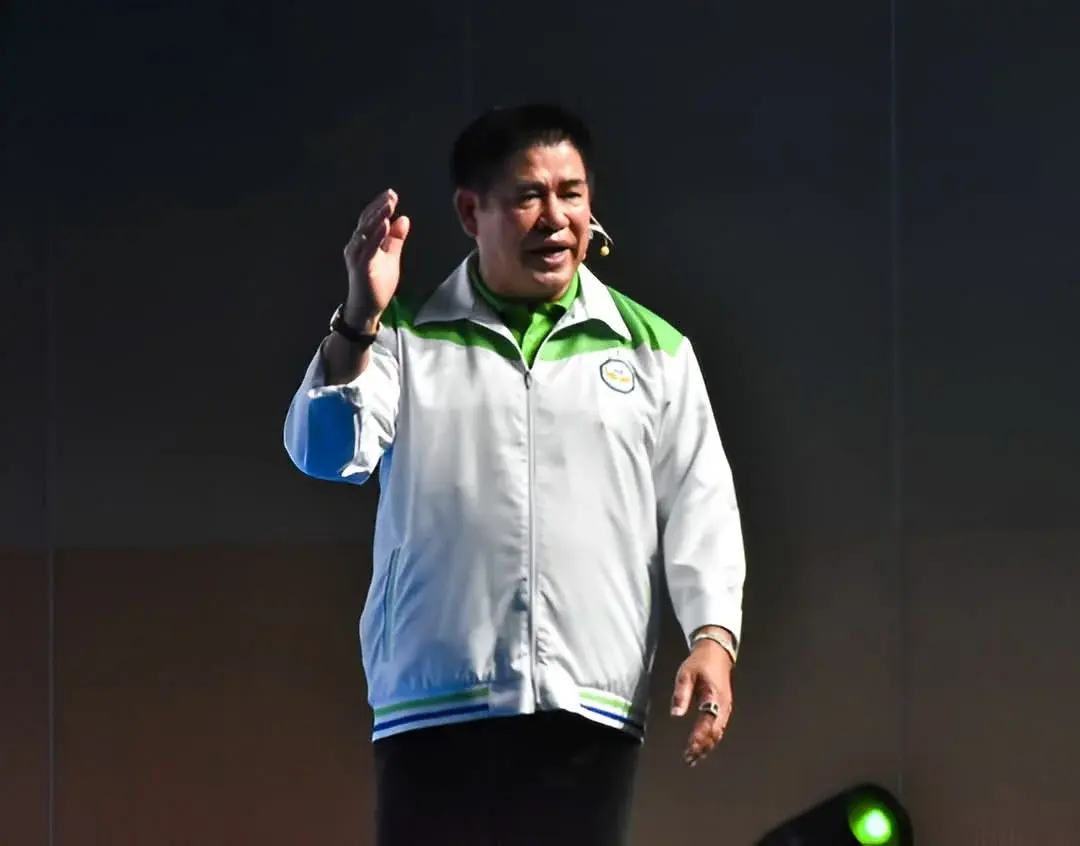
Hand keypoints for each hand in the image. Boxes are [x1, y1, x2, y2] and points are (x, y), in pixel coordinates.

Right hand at [343, 189, 410, 322]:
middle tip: (391, 195)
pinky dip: (376, 235)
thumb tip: (403, 219)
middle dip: (379, 207)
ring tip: (389, 205)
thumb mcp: (391, 257)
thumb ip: (395, 239)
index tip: (392, 194)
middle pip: (367, 220)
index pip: (371, 219)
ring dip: (377, 216)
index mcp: (363, 242)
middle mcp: (356, 245)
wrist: (367, 308)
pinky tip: (385, 225)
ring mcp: (357, 255)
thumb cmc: (376, 284)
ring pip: (366, 231)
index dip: (380, 206)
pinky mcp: (360, 267)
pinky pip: (368, 247)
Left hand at [670, 635, 733, 766]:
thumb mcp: (685, 674)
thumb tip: (676, 715)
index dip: (698, 738)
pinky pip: (719, 728)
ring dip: (706, 746)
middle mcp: (723, 706)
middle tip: (689, 759)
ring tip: (694, 758)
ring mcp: (726, 708)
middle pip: (714, 733)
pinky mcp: (724, 709)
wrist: (717, 653)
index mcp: (714, 697)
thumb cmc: (699, 663)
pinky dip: (711, 740)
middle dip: (702, 747)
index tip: (689, 749)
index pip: (707, 723)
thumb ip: (680, 695)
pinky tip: (703, 747)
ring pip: (718, 733)